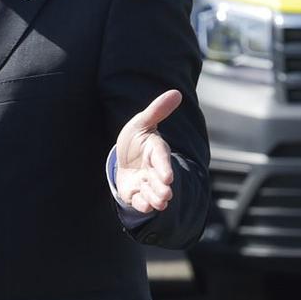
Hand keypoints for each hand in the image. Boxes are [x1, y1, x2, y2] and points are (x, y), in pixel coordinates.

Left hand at [114, 90, 180, 215]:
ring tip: (159, 203)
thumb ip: (157, 110)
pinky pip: (140, 202)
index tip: (168, 176)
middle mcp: (153, 169)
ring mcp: (145, 183)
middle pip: (159, 180)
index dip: (165, 167)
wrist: (124, 158)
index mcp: (156, 151)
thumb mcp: (142, 122)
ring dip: (155, 198)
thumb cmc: (136, 139)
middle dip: (162, 187)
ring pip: (152, 193)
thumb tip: (176, 93)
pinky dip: (143, 205)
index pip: (161, 158)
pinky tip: (145, 206)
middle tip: (166, 194)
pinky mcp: (136, 194)